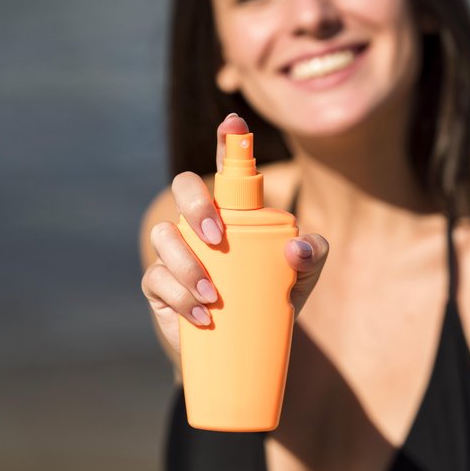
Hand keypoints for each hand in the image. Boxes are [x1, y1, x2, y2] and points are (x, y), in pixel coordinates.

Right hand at [141, 114, 328, 352]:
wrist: (241, 348)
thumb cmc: (272, 300)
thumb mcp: (302, 279)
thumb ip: (312, 256)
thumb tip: (297, 248)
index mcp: (233, 212)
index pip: (227, 170)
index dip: (227, 141)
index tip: (234, 122)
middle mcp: (199, 223)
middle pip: (184, 188)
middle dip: (196, 205)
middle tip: (216, 237)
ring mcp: (175, 252)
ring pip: (163, 235)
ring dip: (186, 263)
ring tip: (213, 295)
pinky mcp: (159, 285)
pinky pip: (157, 278)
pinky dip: (179, 295)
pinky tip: (202, 314)